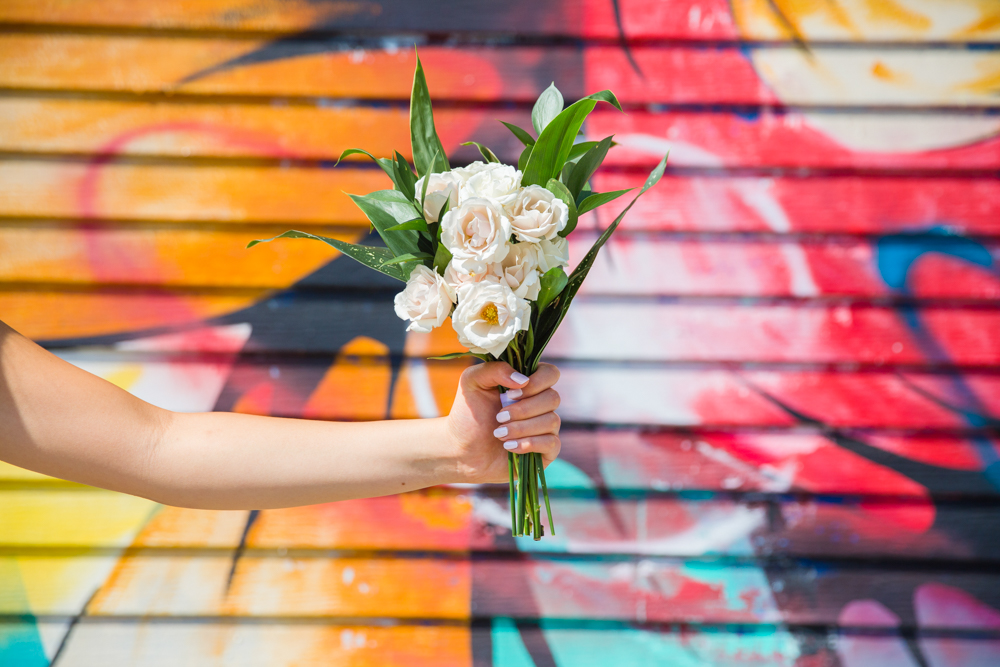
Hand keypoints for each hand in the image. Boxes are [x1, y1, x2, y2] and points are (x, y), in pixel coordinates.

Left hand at [445, 361, 560, 483]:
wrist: (463, 450)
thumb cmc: (469, 414)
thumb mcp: (472, 382)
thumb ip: (495, 369)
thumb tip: (523, 380)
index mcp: (528, 383)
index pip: (550, 374)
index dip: (536, 383)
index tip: (510, 394)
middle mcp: (541, 403)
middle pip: (553, 398)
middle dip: (523, 410)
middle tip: (499, 417)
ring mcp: (546, 427)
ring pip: (552, 421)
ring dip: (522, 428)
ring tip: (499, 434)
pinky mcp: (546, 450)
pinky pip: (552, 444)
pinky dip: (529, 444)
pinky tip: (509, 447)